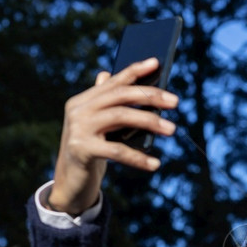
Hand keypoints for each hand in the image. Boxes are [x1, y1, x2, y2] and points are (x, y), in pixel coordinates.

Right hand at [47, 58, 178, 215]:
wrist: (70, 183)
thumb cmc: (90, 152)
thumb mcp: (98, 126)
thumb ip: (105, 104)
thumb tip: (108, 74)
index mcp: (83, 101)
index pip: (113, 82)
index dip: (135, 71)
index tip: (156, 63)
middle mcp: (78, 110)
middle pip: (120, 96)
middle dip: (150, 96)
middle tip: (175, 101)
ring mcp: (78, 128)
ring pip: (121, 117)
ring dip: (150, 121)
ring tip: (172, 129)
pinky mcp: (82, 149)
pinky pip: (117, 150)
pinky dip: (138, 158)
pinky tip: (155, 164)